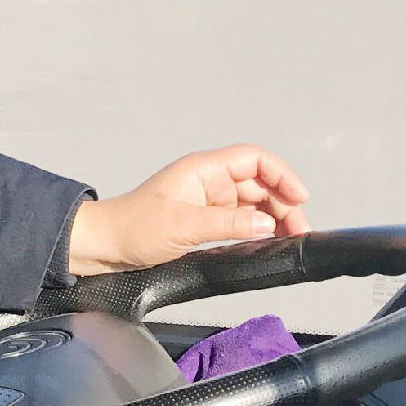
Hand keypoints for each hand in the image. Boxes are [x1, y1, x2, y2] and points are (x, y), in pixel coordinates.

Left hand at [67, 144, 310, 275]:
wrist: (105, 246)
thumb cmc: (134, 228)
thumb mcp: (184, 226)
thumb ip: (229, 225)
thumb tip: (268, 224)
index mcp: (203, 170)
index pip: (254, 159)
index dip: (281, 174)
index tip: (300, 197)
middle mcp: (209, 182)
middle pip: (259, 184)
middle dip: (283, 203)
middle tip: (299, 231)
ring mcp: (208, 202)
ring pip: (253, 204)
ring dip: (274, 218)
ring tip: (290, 239)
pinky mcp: (204, 222)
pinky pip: (240, 221)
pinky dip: (257, 229)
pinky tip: (268, 242)